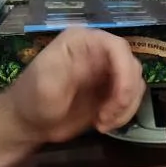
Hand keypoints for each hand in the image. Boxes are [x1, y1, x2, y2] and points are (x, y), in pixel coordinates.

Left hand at [5, 27, 145, 144]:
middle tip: (106, 117)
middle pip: (132, 66)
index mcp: (81, 42)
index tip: (119, 100)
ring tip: (102, 123)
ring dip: (125, 108)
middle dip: (125, 95)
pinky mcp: (111, 91)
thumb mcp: (45, 84)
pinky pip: (131, 100)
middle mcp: (98, 52)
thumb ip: (69, 69)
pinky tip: (103, 124)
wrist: (30, 123)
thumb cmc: (32, 101)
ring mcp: (106, 72)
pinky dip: (123, 115)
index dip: (125, 72)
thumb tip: (90, 60)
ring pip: (136, 84)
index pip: (117, 47)